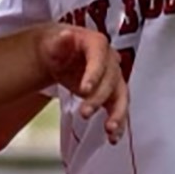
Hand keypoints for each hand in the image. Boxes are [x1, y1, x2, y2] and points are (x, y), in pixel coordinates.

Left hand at [36, 24, 128, 142]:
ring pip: (121, 96)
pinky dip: (118, 123)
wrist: (60, 54)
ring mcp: (114, 77)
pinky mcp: (113, 93)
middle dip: (99, 98)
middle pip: (111, 80)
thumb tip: (65, 35)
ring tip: (110, 130)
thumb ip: (59, 41)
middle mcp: (111, 60)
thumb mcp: (53, 42)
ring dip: (117, 114)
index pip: (99, 58)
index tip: (84, 89)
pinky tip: (113, 138)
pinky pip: (118, 108)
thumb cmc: (57, 46)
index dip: (94, 74)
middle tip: (84, 113)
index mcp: (97, 44)